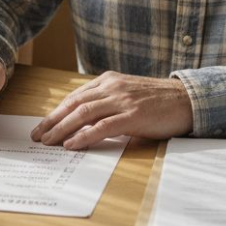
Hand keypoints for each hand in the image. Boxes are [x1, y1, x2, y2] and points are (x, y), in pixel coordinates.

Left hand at [30, 71, 193, 149]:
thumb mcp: (128, 95)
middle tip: (37, 136)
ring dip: (62, 129)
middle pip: (74, 104)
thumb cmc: (159, 101)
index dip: (56, 112)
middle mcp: (112, 87)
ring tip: (49, 142)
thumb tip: (84, 122)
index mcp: (109, 80)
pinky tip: (72, 145)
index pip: (75, 96)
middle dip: (52, 121)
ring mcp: (122, 100)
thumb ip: (108, 103)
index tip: (43, 125)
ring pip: (83, 114)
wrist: (188, 100)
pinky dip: (84, 136)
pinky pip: (102, 126)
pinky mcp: (133, 115)